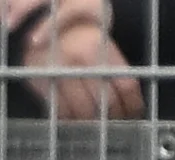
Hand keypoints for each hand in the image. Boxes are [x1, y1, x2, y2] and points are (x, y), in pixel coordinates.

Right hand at [0, 0, 139, 118]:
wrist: (38, 18)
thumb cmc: (77, 27)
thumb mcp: (100, 37)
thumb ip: (112, 65)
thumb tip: (128, 98)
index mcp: (95, 48)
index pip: (124, 84)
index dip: (133, 103)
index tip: (135, 112)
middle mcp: (76, 62)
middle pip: (106, 102)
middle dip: (116, 115)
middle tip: (120, 121)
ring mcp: (56, 75)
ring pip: (83, 111)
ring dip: (95, 122)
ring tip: (101, 125)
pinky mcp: (40, 84)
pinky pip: (60, 111)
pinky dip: (72, 120)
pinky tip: (79, 121)